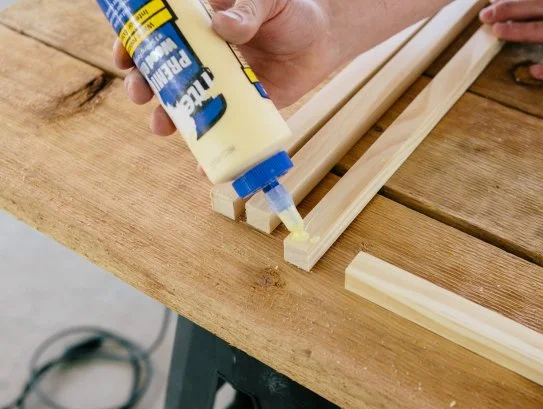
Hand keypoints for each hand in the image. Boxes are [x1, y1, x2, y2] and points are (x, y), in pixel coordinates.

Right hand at [114, 0, 334, 135]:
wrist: (325, 39)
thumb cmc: (293, 12)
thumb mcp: (268, 2)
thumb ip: (246, 10)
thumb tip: (222, 25)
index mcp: (202, 29)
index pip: (158, 36)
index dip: (135, 47)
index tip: (123, 57)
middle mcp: (205, 59)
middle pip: (164, 75)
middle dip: (144, 86)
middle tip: (139, 93)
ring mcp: (223, 87)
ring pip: (186, 107)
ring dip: (167, 119)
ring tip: (160, 127)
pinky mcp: (243, 111)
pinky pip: (223, 132)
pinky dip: (211, 152)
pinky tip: (201, 165)